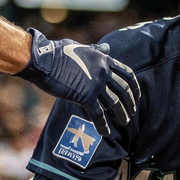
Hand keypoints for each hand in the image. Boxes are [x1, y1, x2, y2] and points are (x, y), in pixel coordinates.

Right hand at [15, 30, 139, 136]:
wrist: (43, 60)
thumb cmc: (57, 52)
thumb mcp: (80, 46)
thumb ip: (95, 50)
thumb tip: (107, 48)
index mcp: (103, 60)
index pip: (126, 73)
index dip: (134, 86)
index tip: (137, 95)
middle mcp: (103, 72)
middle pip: (124, 90)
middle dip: (130, 103)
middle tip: (132, 111)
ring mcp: (95, 85)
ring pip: (115, 104)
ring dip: (122, 115)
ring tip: (125, 122)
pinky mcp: (85, 97)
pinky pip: (98, 114)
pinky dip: (103, 125)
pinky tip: (106, 133)